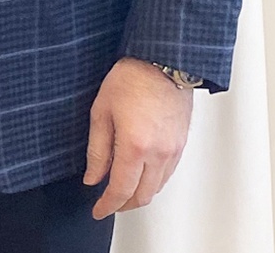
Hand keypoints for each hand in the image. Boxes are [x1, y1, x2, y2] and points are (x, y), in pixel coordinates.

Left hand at [83, 57, 194, 218]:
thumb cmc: (130, 80)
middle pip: (142, 195)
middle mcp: (158, 153)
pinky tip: (140, 175)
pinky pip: (167, 174)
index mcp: (135, 146)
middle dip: (124, 204)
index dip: (108, 205)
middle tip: (107, 203)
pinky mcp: (181, 145)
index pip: (121, 189)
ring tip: (121, 191)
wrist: (162, 64)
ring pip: (157, 187)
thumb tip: (93, 177)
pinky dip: (152, 182)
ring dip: (139, 195)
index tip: (98, 210)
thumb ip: (97, 150)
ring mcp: (173, 151)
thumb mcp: (101, 112)